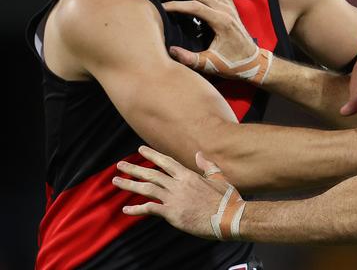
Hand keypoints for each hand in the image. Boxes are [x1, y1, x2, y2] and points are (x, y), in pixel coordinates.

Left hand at [112, 146, 244, 239]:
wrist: (228, 217)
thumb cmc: (226, 199)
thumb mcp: (219, 179)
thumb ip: (207, 166)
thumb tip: (199, 154)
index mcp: (189, 175)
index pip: (166, 161)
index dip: (152, 155)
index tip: (140, 150)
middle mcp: (178, 184)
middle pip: (151, 174)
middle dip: (134, 169)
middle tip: (120, 165)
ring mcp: (174, 198)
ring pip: (147, 189)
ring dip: (130, 185)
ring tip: (116, 181)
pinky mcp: (172, 213)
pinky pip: (150, 209)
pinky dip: (136, 209)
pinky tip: (126, 210)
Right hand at [161, 0, 271, 84]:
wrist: (252, 61)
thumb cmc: (231, 64)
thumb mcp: (210, 65)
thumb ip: (190, 59)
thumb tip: (171, 50)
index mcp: (221, 22)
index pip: (195, 7)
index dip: (177, 5)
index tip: (161, 6)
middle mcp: (226, 10)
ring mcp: (230, 6)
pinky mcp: (232, 6)